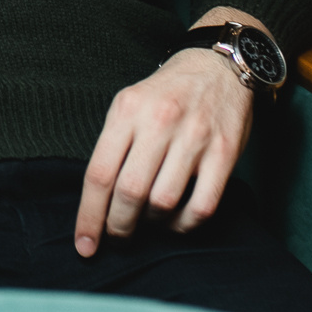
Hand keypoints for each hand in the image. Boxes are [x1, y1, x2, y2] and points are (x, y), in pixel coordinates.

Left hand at [73, 9, 260, 256]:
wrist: (218, 66)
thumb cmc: (165, 93)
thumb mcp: (129, 104)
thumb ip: (114, 145)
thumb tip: (97, 202)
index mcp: (127, 110)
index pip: (99, 173)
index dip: (89, 216)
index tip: (85, 245)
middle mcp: (160, 121)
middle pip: (129, 192)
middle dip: (118, 226)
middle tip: (118, 236)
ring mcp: (195, 137)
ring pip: (163, 203)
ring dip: (151, 224)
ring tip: (148, 221)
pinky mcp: (225, 152)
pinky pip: (202, 206)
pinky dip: (184, 225)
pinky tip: (176, 222)